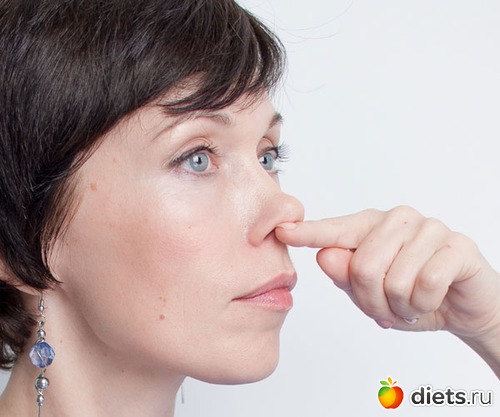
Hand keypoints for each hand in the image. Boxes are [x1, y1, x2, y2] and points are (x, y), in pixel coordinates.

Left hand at [275, 206, 499, 340]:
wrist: (461, 306)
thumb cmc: (409, 294)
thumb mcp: (369, 293)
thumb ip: (344, 275)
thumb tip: (324, 255)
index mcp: (370, 227)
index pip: (333, 230)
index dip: (307, 232)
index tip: (282, 230)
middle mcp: (397, 220)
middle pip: (362, 268)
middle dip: (372, 302)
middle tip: (386, 307)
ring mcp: (428, 228)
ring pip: (393, 280)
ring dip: (399, 307)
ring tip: (408, 303)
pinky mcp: (456, 245)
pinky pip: (426, 284)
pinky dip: (423, 306)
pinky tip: (429, 300)